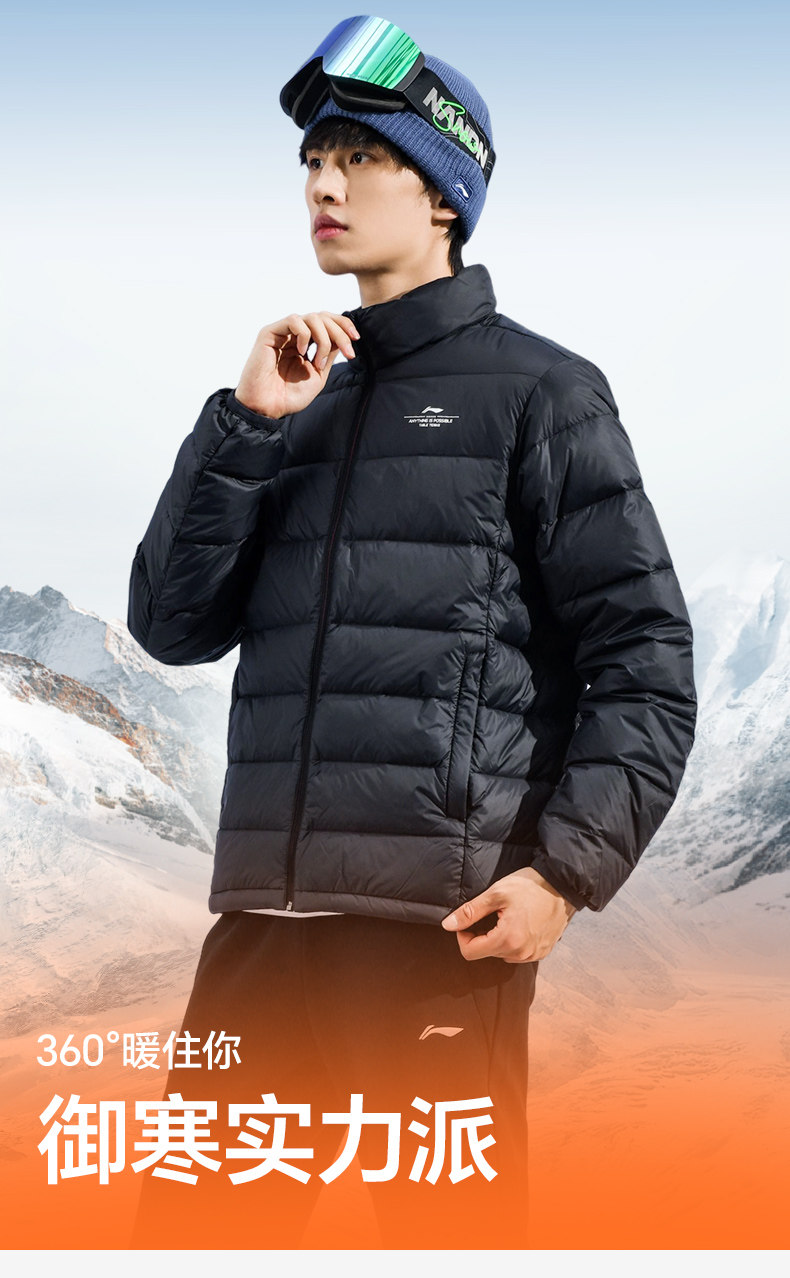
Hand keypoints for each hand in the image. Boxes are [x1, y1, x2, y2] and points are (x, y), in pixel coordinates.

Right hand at [234, 311, 359, 418]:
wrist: (267, 408)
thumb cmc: (289, 396)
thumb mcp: (317, 375)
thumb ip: (328, 354)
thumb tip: (344, 337)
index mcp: (304, 344)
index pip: (327, 324)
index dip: (343, 326)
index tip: (356, 340)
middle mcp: (293, 336)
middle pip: (323, 317)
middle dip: (340, 332)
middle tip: (349, 352)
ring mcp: (282, 333)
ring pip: (311, 317)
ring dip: (323, 338)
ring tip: (318, 362)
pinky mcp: (269, 333)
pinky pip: (293, 320)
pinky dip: (304, 334)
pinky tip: (302, 352)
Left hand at [441, 867, 576, 961]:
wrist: (564, 885)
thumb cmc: (531, 886)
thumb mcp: (496, 893)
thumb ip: (470, 912)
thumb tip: (448, 925)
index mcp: (507, 939)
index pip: (470, 953)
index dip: (463, 936)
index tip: (468, 921)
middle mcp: (521, 953)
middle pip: (486, 953)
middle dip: (481, 936)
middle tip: (490, 913)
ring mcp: (533, 954)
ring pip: (502, 954)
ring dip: (497, 939)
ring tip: (506, 917)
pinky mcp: (542, 952)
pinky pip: (518, 953)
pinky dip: (513, 941)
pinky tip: (519, 923)